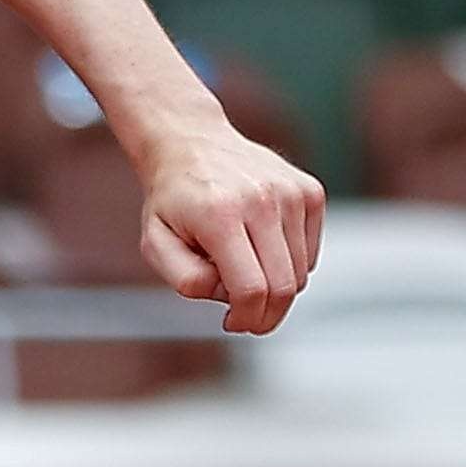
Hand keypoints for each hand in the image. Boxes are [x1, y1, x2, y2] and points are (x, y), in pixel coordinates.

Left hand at [134, 121, 326, 333]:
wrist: (191, 142)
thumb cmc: (172, 200)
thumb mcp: (155, 241)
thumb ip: (185, 278)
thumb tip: (227, 296)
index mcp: (220, 215)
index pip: (250, 288)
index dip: (246, 318)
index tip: (234, 324)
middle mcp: (263, 201)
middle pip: (284, 286)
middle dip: (267, 315)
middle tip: (246, 320)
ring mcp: (292, 193)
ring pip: (300, 273)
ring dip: (273, 286)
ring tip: (239, 266)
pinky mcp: (310, 191)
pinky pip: (309, 252)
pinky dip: (288, 263)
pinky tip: (258, 246)